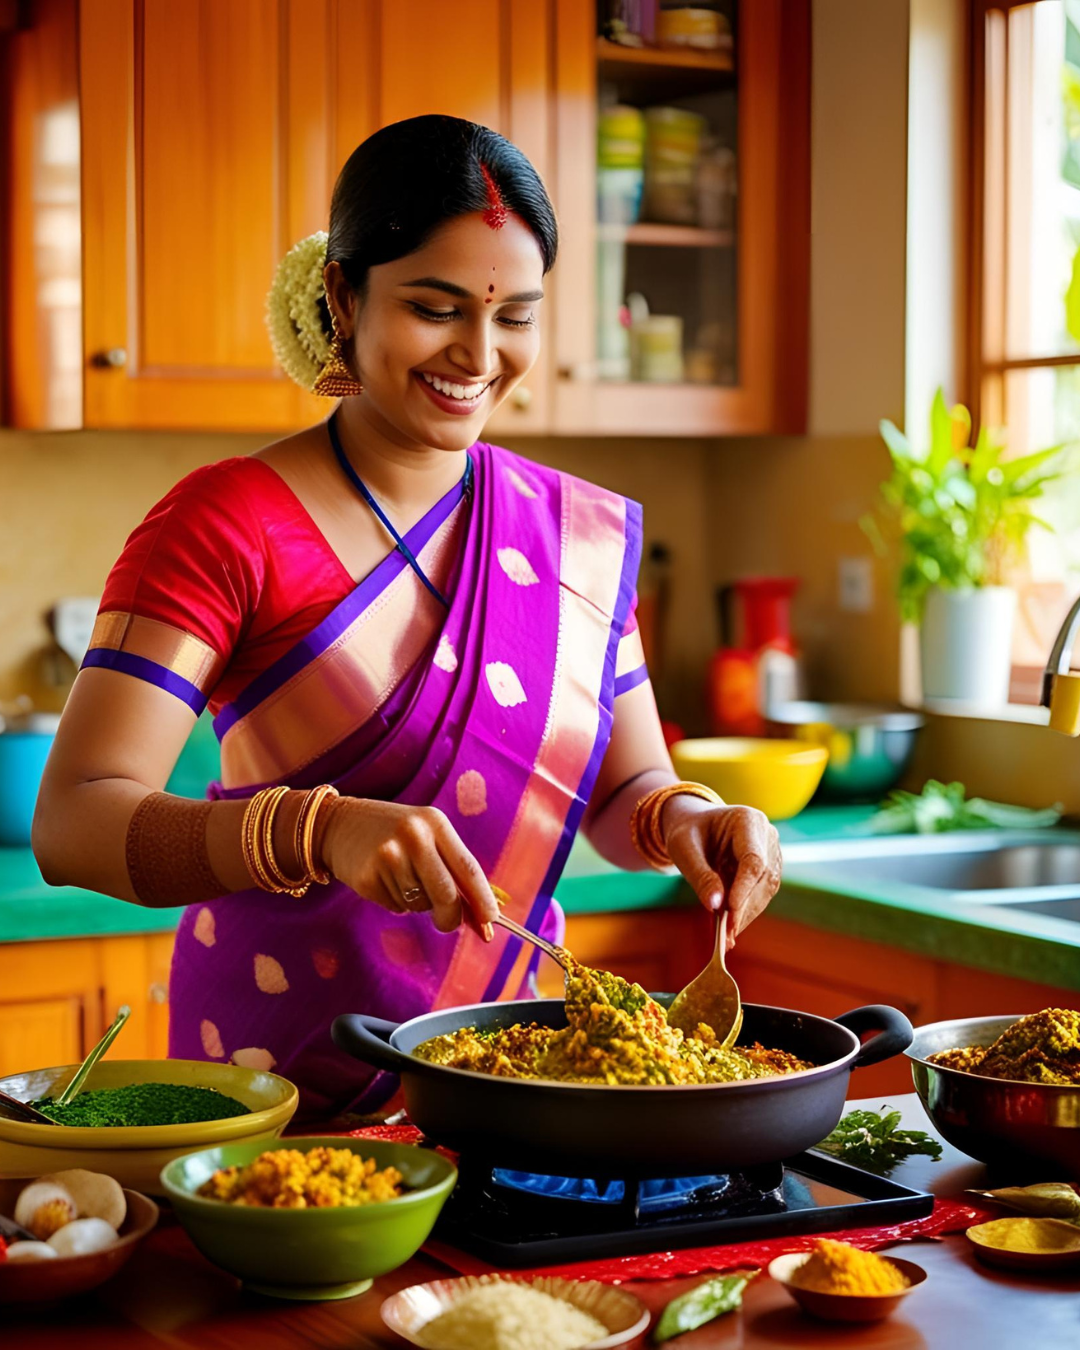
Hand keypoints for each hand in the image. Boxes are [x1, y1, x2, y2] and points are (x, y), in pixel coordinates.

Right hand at [320, 798, 498, 937]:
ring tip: (402, 879)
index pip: (468, 867)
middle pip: (447, 894)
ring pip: (421, 905)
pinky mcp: (368, 878)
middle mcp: (414, 837)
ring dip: (418, 904)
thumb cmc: (394, 833)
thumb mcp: (426, 834)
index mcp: (435, 823)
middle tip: (448, 923)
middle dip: (452, 917)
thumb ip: (452, 867)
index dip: (482, 898)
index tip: (491, 921)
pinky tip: (384, 881)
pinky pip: (396, 907)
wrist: (339, 825)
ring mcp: (389, 857)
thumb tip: (481, 914)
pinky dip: (397, 903)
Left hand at [663, 801, 781, 946]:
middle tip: (725, 935)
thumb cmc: (688, 831)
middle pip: (762, 878)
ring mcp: (771, 853)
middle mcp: (766, 835)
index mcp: (748, 820)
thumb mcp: (683, 848)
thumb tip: (715, 906)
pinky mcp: (769, 870)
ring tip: (725, 937)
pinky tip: (730, 928)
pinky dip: (745, 912)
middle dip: (743, 908)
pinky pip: (760, 895)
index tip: (729, 914)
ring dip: (745, 914)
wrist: (695, 825)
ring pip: (765, 890)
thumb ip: (699, 874)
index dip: (744, 889)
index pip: (754, 860)